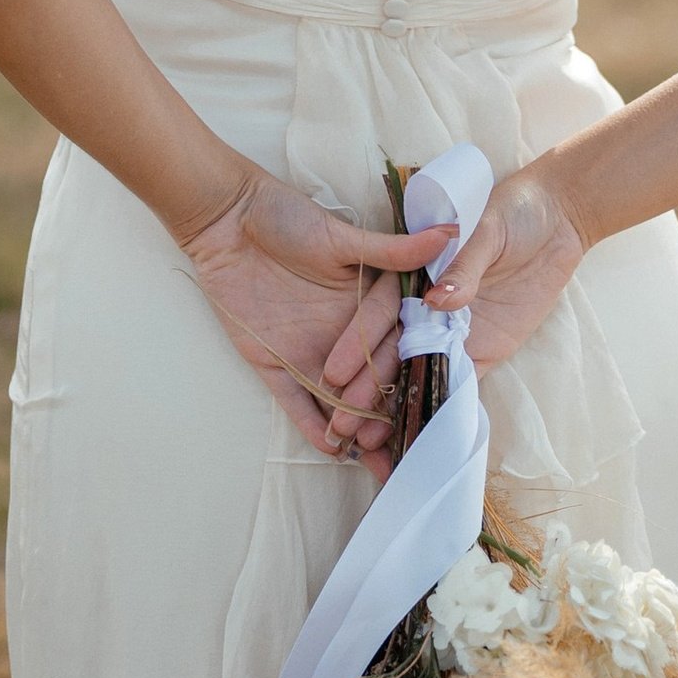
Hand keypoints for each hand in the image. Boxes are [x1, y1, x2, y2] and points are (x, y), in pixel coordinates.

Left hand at [180, 172, 449, 469]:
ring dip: (352, 426)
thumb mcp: (341, 235)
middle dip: (377, 408)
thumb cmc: (285, 217)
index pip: (392, 341)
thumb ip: (392, 250)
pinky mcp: (275, 362)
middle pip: (368, 375)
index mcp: (370, 299)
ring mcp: (312, 348)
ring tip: (370, 460)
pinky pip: (296, 400)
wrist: (224, 219)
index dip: (400, 371)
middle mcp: (346, 330)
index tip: (412, 399)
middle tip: (385, 442)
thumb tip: (452, 234)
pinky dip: (310, 423)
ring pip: (337, 396)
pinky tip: (329, 448)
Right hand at [316, 169, 587, 448]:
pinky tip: (416, 436)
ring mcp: (454, 332)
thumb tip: (439, 300)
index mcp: (414, 273)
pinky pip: (457, 383)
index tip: (332, 373)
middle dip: (365, 388)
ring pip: (416, 374)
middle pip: (390, 351)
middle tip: (341, 426)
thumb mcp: (486, 229)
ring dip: (393, 406)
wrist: (558, 219)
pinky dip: (438, 409)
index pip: (377, 313)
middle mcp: (427, 307)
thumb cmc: (513, 212)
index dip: (355, 343)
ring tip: (366, 445)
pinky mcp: (484, 350)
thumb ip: (463, 265)